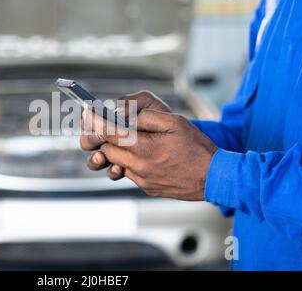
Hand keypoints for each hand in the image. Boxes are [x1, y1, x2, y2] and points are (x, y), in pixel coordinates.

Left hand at [81, 108, 216, 200]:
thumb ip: (147, 118)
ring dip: (117, 150)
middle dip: (104, 137)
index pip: (110, 134)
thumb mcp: (175, 123)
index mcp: (145, 148)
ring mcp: (142, 179)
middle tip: (106, 125)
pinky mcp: (147, 187)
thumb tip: (127, 118)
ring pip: (116, 163)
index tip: (87, 114)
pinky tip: (144, 154)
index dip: (96, 123)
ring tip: (129, 140)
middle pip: (108, 150)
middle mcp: (140, 166)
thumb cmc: (197, 148)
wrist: (214, 177)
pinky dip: (129, 161)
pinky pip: (129, 172)